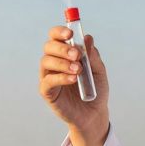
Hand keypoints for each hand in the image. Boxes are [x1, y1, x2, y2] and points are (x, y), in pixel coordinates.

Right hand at [38, 25, 109, 145]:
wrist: (94, 113)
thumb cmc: (95, 90)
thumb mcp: (98, 71)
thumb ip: (92, 55)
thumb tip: (88, 38)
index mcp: (65, 53)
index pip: (56, 37)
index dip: (60, 32)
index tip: (71, 34)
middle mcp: (54, 62)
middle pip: (48, 46)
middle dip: (62, 48)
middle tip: (77, 55)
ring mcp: (49, 76)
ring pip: (45, 61)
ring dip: (62, 63)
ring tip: (78, 70)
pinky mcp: (47, 92)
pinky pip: (48, 81)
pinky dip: (60, 77)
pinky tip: (73, 79)